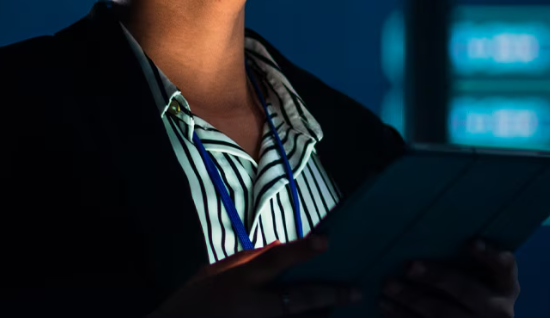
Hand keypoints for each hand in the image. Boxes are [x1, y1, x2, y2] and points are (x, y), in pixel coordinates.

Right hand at [151, 234, 361, 317]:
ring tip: (345, 308)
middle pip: (297, 300)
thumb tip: (281, 247)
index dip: (301, 250)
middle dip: (330, 295)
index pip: (273, 261)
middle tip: (355, 292)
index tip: (326, 239)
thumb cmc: (193, 300)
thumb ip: (249, 260)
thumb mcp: (215, 272)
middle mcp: (249, 306)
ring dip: (320, 317)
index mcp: (237, 280)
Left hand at [379, 240, 519, 317]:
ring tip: (388, 285)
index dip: (490, 256)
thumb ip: (474, 260)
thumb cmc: (477, 293)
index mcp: (507, 287)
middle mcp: (498, 310)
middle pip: (466, 291)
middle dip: (438, 277)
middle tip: (410, 265)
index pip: (505, 267)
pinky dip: (402, 316)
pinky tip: (386, 305)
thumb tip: (439, 232)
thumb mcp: (487, 279)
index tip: (471, 243)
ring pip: (442, 314)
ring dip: (411, 299)